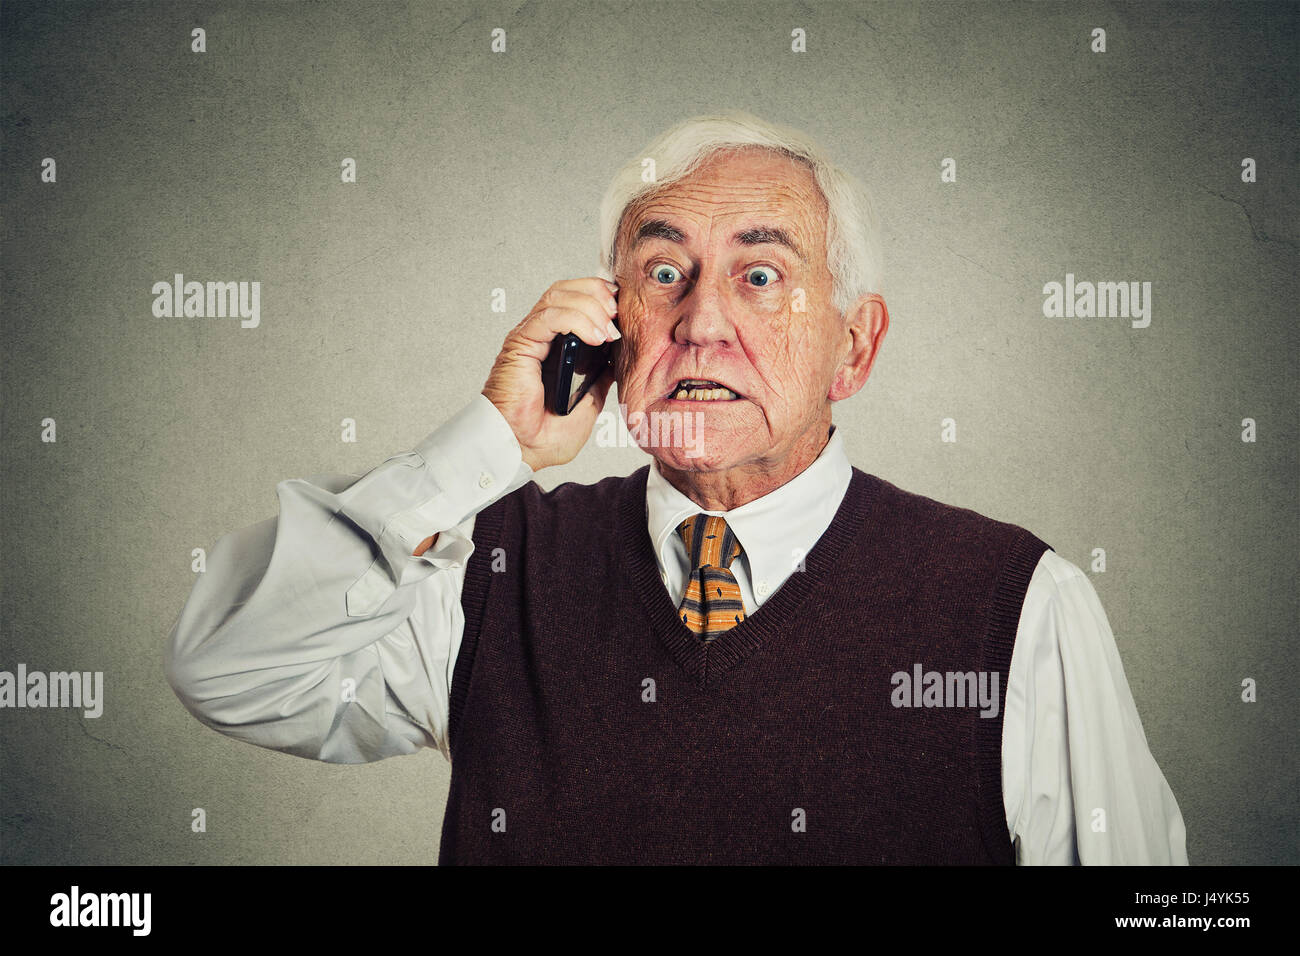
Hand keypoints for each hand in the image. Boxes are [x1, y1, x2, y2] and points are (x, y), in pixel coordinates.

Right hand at [482, 276, 619, 471]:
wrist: (521, 451)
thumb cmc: (543, 436)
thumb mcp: (588, 405)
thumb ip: (600, 380)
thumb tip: (618, 362)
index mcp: (554, 346)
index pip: (575, 301)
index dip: (599, 296)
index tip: (624, 311)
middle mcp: (540, 337)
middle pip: (566, 290)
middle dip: (597, 293)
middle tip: (618, 314)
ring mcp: (529, 339)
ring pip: (558, 297)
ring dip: (590, 306)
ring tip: (608, 329)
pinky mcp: (520, 345)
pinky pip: (549, 317)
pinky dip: (575, 319)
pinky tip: (594, 337)